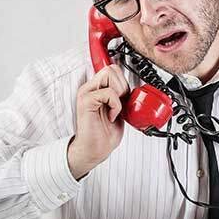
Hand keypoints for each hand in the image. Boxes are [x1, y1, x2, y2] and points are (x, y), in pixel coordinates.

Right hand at [67, 64, 129, 179]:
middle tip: (121, 103)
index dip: (123, 79)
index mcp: (97, 89)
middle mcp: (90, 88)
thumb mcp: (119, 110)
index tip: (125, 95)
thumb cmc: (104, 134)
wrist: (94, 150)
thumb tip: (132, 88)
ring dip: (119, 93)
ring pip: (109, 74)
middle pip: (112, 68)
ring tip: (115, 109)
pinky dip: (115, 104)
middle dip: (123, 85)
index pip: (112, 68)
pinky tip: (111, 116)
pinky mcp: (85, 101)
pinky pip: (107, 92)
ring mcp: (86, 93)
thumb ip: (121, 96)